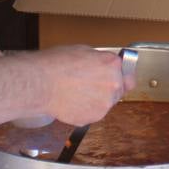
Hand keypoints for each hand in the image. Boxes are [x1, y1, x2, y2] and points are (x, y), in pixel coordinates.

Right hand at [0, 46, 131, 131]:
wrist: (40, 84)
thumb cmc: (56, 64)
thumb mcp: (83, 51)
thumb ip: (100, 60)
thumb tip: (103, 65)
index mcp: (112, 65)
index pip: (127, 73)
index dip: (121, 75)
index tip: (118, 77)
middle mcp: (113, 84)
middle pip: (118, 89)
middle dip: (106, 88)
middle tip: (88, 86)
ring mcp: (104, 103)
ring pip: (105, 103)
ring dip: (96, 100)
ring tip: (76, 94)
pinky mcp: (93, 117)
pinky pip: (93, 113)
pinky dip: (85, 110)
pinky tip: (72, 102)